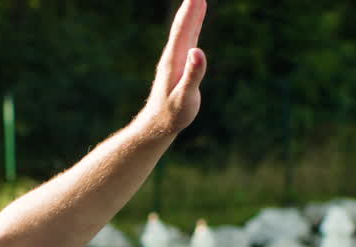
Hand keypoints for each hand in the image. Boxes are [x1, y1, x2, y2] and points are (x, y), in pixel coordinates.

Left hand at [138, 0, 206, 136]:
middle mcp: (173, 56)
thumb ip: (192, 75)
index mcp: (175, 61)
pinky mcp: (178, 64)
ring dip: (191, 14)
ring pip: (183, 31)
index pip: (183, 31)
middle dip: (190, 7)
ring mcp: (175, 59)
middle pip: (182, 26)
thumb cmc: (173, 115)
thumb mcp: (185, 98)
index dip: (190, 12)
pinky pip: (186, 39)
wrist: (158, 125)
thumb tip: (198, 52)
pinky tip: (194, 21)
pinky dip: (191, 26)